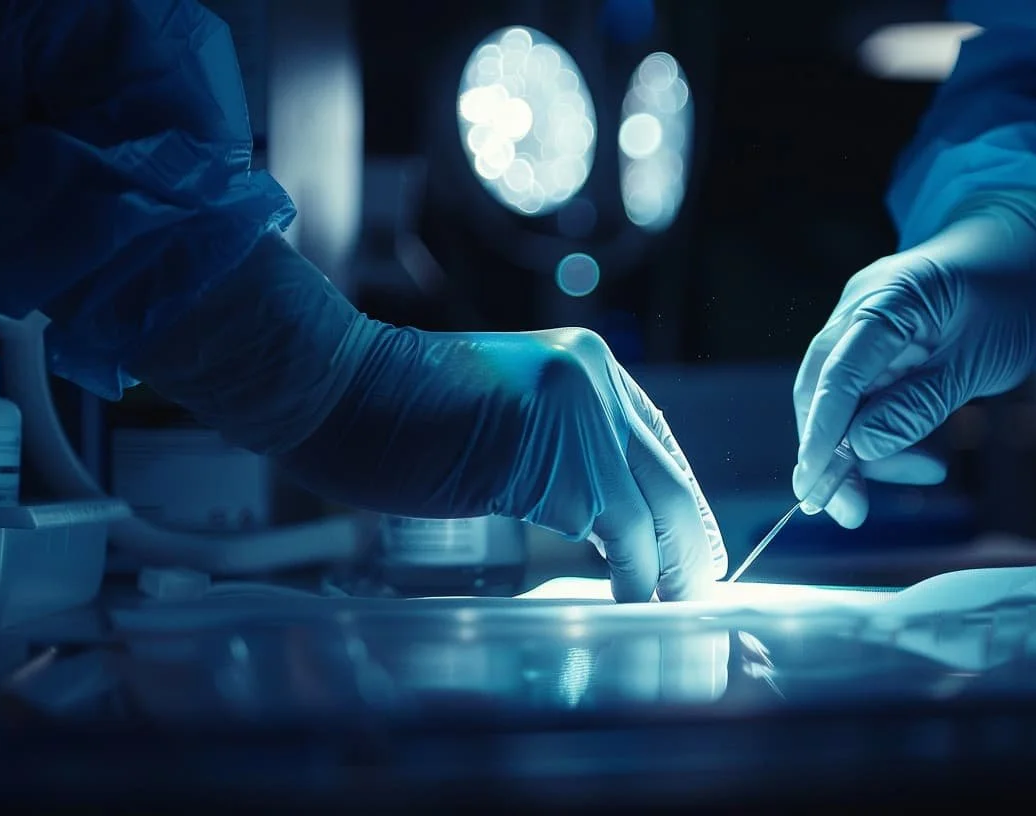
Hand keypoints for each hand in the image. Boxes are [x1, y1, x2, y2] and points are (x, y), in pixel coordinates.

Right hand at [130, 235, 725, 602]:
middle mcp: (592, 379)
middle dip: (688, 541)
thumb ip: (560, 445)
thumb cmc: (399, 408)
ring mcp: (573, 415)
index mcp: (584, 362)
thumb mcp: (506, 413)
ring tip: (668, 602)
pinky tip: (630, 596)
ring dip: (661, 566)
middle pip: (665, 476)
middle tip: (699, 587)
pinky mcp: (547, 459)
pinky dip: (625, 570)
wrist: (336, 385)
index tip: (695, 544)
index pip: (655, 441)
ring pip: (644, 508)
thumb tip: (605, 510)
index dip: (678, 500)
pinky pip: (606, 527)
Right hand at [793, 194, 1035, 527]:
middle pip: (823, 390)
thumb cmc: (1012, 292)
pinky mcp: (877, 345)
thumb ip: (918, 405)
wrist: (1027, 247)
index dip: (821, 433)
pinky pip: (867, 396)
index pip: (837, 373)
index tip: (814, 486)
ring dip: (868, 449)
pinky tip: (924, 455)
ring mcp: (864, 326)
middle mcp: (860, 309)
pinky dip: (886, 430)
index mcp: (886, 299)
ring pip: (844, 401)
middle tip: (851, 511)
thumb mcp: (979, 359)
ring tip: (926, 471)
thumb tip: (862, 448)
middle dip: (832, 454)